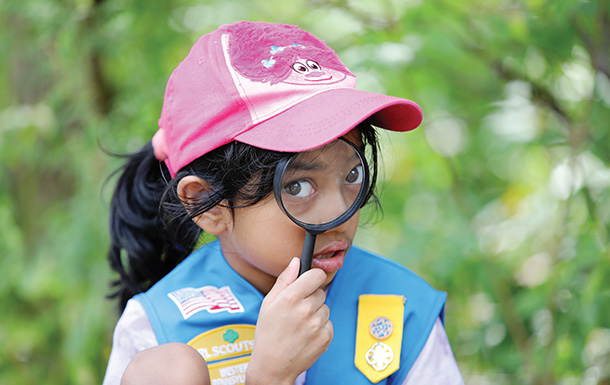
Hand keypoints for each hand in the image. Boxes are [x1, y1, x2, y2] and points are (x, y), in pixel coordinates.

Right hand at [246, 258, 332, 384]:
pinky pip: (328, 324)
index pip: (316, 275)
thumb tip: (296, 261)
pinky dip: (320, 328)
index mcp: (290, 297)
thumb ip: (284, 280)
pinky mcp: (325, 338)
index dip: (314, 276)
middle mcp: (305, 309)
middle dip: (311, 298)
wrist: (273, 366)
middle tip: (297, 310)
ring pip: (325, 308)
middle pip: (321, 292)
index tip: (312, 280)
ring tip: (300, 325)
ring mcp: (317, 325)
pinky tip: (306, 335)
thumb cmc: (268, 333)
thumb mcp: (268, 303)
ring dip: (316, 313)